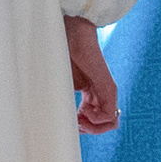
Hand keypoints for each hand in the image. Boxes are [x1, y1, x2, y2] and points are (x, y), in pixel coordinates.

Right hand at [66, 14, 118, 131]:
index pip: (93, 120)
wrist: (69, 31)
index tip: (69, 123)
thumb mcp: (58, 83)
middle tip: (75, 124)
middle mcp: (99, 93)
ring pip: (110, 122)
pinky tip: (83, 110)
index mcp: (89, 92)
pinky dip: (96, 119)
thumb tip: (50, 121)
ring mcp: (106, 90)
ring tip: (79, 118)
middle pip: (104, 124)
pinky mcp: (109, 87)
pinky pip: (109, 114)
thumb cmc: (59, 51)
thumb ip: (61, 100)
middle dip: (88, 130)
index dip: (81, 128)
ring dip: (93, 128)